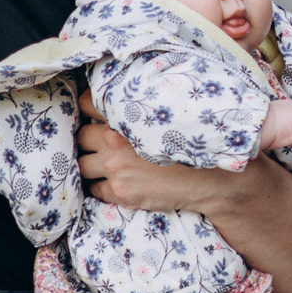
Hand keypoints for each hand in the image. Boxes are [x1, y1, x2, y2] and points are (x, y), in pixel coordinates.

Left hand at [76, 91, 249, 214]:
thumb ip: (139, 107)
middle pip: (81, 136)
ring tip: (105, 165)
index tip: (92, 115)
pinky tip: (116, 182)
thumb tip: (115, 101)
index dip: (86, 109)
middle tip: (100, 144)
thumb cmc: (191, 144)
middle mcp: (115, 139)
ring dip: (91, 164)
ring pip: (82, 164)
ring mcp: (116, 167)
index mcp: (127, 115)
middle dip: (88, 140)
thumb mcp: (166, 116)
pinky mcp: (120, 191)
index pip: (87, 103)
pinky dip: (101, 185)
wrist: (210, 179)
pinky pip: (94, 188)